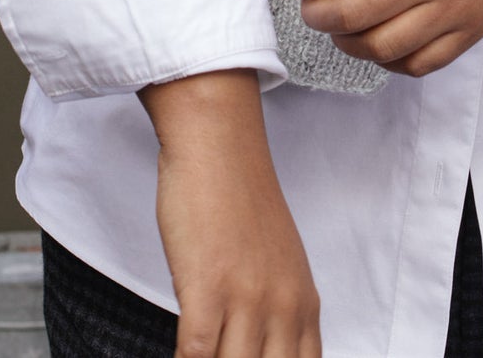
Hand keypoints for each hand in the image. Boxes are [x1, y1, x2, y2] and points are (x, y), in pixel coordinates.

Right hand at [137, 70, 321, 357]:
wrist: (219, 145)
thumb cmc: (238, 200)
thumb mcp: (278, 261)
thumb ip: (278, 310)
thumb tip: (261, 349)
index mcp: (304, 302)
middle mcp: (283, 306)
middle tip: (223, 357)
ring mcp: (247, 299)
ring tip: (199, 356)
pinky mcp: (208, 290)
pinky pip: (198, 354)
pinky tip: (179, 357)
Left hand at [266, 0, 482, 77]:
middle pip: (351, 13)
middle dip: (314, 14)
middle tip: (309, 3)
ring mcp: (452, 9)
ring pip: (380, 48)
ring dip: (345, 42)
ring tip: (339, 23)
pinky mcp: (470, 32)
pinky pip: (418, 65)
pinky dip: (388, 62)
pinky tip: (378, 40)